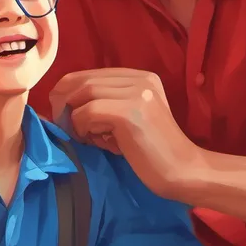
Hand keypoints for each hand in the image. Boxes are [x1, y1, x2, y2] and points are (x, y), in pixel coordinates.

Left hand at [49, 68, 200, 198]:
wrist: (183, 171)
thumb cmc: (153, 152)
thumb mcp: (130, 118)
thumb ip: (106, 104)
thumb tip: (64, 105)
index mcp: (140, 77)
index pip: (90, 74)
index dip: (68, 91)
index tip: (62, 114)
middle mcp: (139, 78)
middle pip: (83, 79)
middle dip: (64, 102)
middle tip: (62, 125)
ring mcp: (136, 93)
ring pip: (83, 93)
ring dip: (74, 117)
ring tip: (84, 137)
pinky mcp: (129, 112)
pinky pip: (88, 111)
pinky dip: (82, 128)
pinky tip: (95, 142)